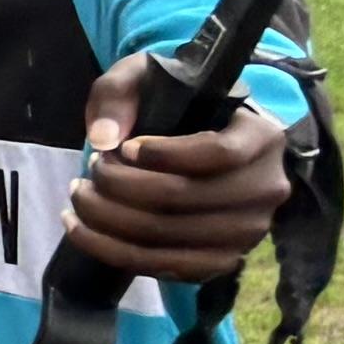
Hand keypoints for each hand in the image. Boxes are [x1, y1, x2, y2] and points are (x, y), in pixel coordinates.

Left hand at [66, 57, 293, 288]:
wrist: (206, 140)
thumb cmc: (179, 105)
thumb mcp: (147, 76)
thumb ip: (119, 92)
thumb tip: (103, 137)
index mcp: (262, 138)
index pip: (218, 154)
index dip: (163, 153)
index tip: (125, 148)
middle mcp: (266, 189)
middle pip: (185, 198)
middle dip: (120, 186)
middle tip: (89, 170)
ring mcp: (248, 231)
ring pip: (169, 236)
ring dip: (108, 220)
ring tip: (78, 196)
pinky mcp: (223, 260)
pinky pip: (166, 267)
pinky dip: (113, 251)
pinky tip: (80, 229)